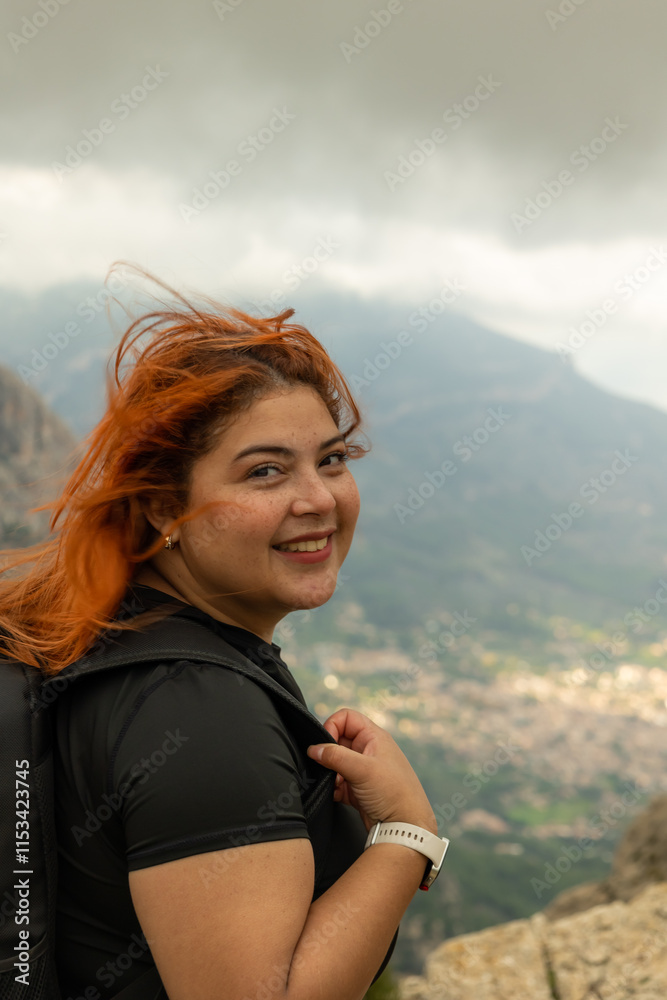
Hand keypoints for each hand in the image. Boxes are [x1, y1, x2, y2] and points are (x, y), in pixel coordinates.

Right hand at [307, 708, 436, 833]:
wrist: (404, 827)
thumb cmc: (394, 793)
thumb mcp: (362, 769)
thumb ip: (335, 756)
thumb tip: (314, 749)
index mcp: (374, 737)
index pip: (346, 718)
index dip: (332, 726)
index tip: (325, 744)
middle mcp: (369, 751)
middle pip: (338, 740)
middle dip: (329, 753)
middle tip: (327, 766)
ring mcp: (363, 770)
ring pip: (336, 762)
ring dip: (330, 772)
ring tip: (335, 782)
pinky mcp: (358, 788)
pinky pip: (338, 781)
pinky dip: (333, 787)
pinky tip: (337, 794)